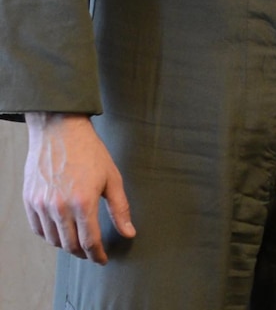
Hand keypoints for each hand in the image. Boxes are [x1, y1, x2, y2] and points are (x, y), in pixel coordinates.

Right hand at [22, 113, 134, 263]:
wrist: (60, 132)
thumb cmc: (90, 153)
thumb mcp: (112, 178)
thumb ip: (120, 209)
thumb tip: (130, 233)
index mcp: (83, 202)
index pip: (89, 241)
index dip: (97, 255)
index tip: (103, 260)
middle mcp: (59, 207)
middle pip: (70, 245)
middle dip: (83, 253)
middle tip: (92, 253)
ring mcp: (41, 204)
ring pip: (53, 240)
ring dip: (66, 246)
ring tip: (78, 243)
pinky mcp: (29, 200)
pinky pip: (38, 229)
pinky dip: (49, 236)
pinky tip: (60, 232)